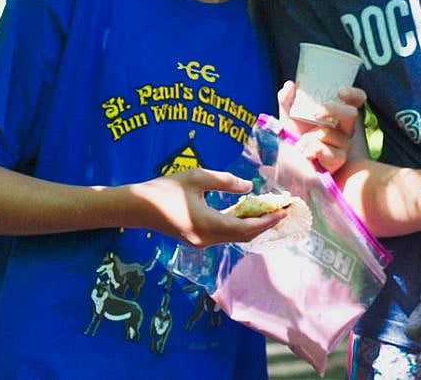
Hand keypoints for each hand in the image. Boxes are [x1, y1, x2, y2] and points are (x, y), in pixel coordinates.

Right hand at [131, 168, 286, 248]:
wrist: (137, 208)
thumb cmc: (165, 189)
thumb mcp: (197, 178)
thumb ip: (225, 182)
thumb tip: (249, 188)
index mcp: (207, 224)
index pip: (245, 228)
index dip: (267, 221)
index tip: (283, 211)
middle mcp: (206, 238)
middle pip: (243, 236)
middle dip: (265, 225)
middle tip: (282, 211)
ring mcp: (200, 242)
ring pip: (234, 237)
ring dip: (252, 225)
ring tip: (269, 211)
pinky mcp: (196, 239)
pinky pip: (224, 234)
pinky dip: (239, 225)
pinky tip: (246, 212)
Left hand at [278, 80, 365, 173]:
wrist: (290, 164)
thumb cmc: (295, 139)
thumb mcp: (288, 117)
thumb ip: (287, 100)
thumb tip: (289, 85)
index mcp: (338, 114)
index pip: (356, 100)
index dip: (354, 94)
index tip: (341, 92)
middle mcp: (345, 128)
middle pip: (351, 113)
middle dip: (332, 109)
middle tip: (315, 113)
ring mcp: (344, 145)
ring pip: (327, 132)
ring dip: (307, 138)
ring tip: (301, 146)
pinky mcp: (339, 159)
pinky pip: (322, 147)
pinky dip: (308, 150)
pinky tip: (307, 156)